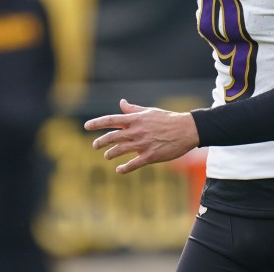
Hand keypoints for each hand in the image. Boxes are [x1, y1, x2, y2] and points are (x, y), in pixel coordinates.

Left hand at [84, 99, 199, 173]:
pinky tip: (119, 170)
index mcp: (136, 119)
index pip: (111, 120)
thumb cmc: (168, 119)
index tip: (86, 126)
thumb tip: (121, 103)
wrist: (187, 130)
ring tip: (107, 156)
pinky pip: (134, 164)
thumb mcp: (149, 111)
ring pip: (120, 150)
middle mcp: (137, 131)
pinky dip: (125, 168)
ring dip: (111, 154)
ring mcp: (143, 144)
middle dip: (101, 141)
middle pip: (113, 136)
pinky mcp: (151, 156)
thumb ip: (133, 109)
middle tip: (94, 145)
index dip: (97, 123)